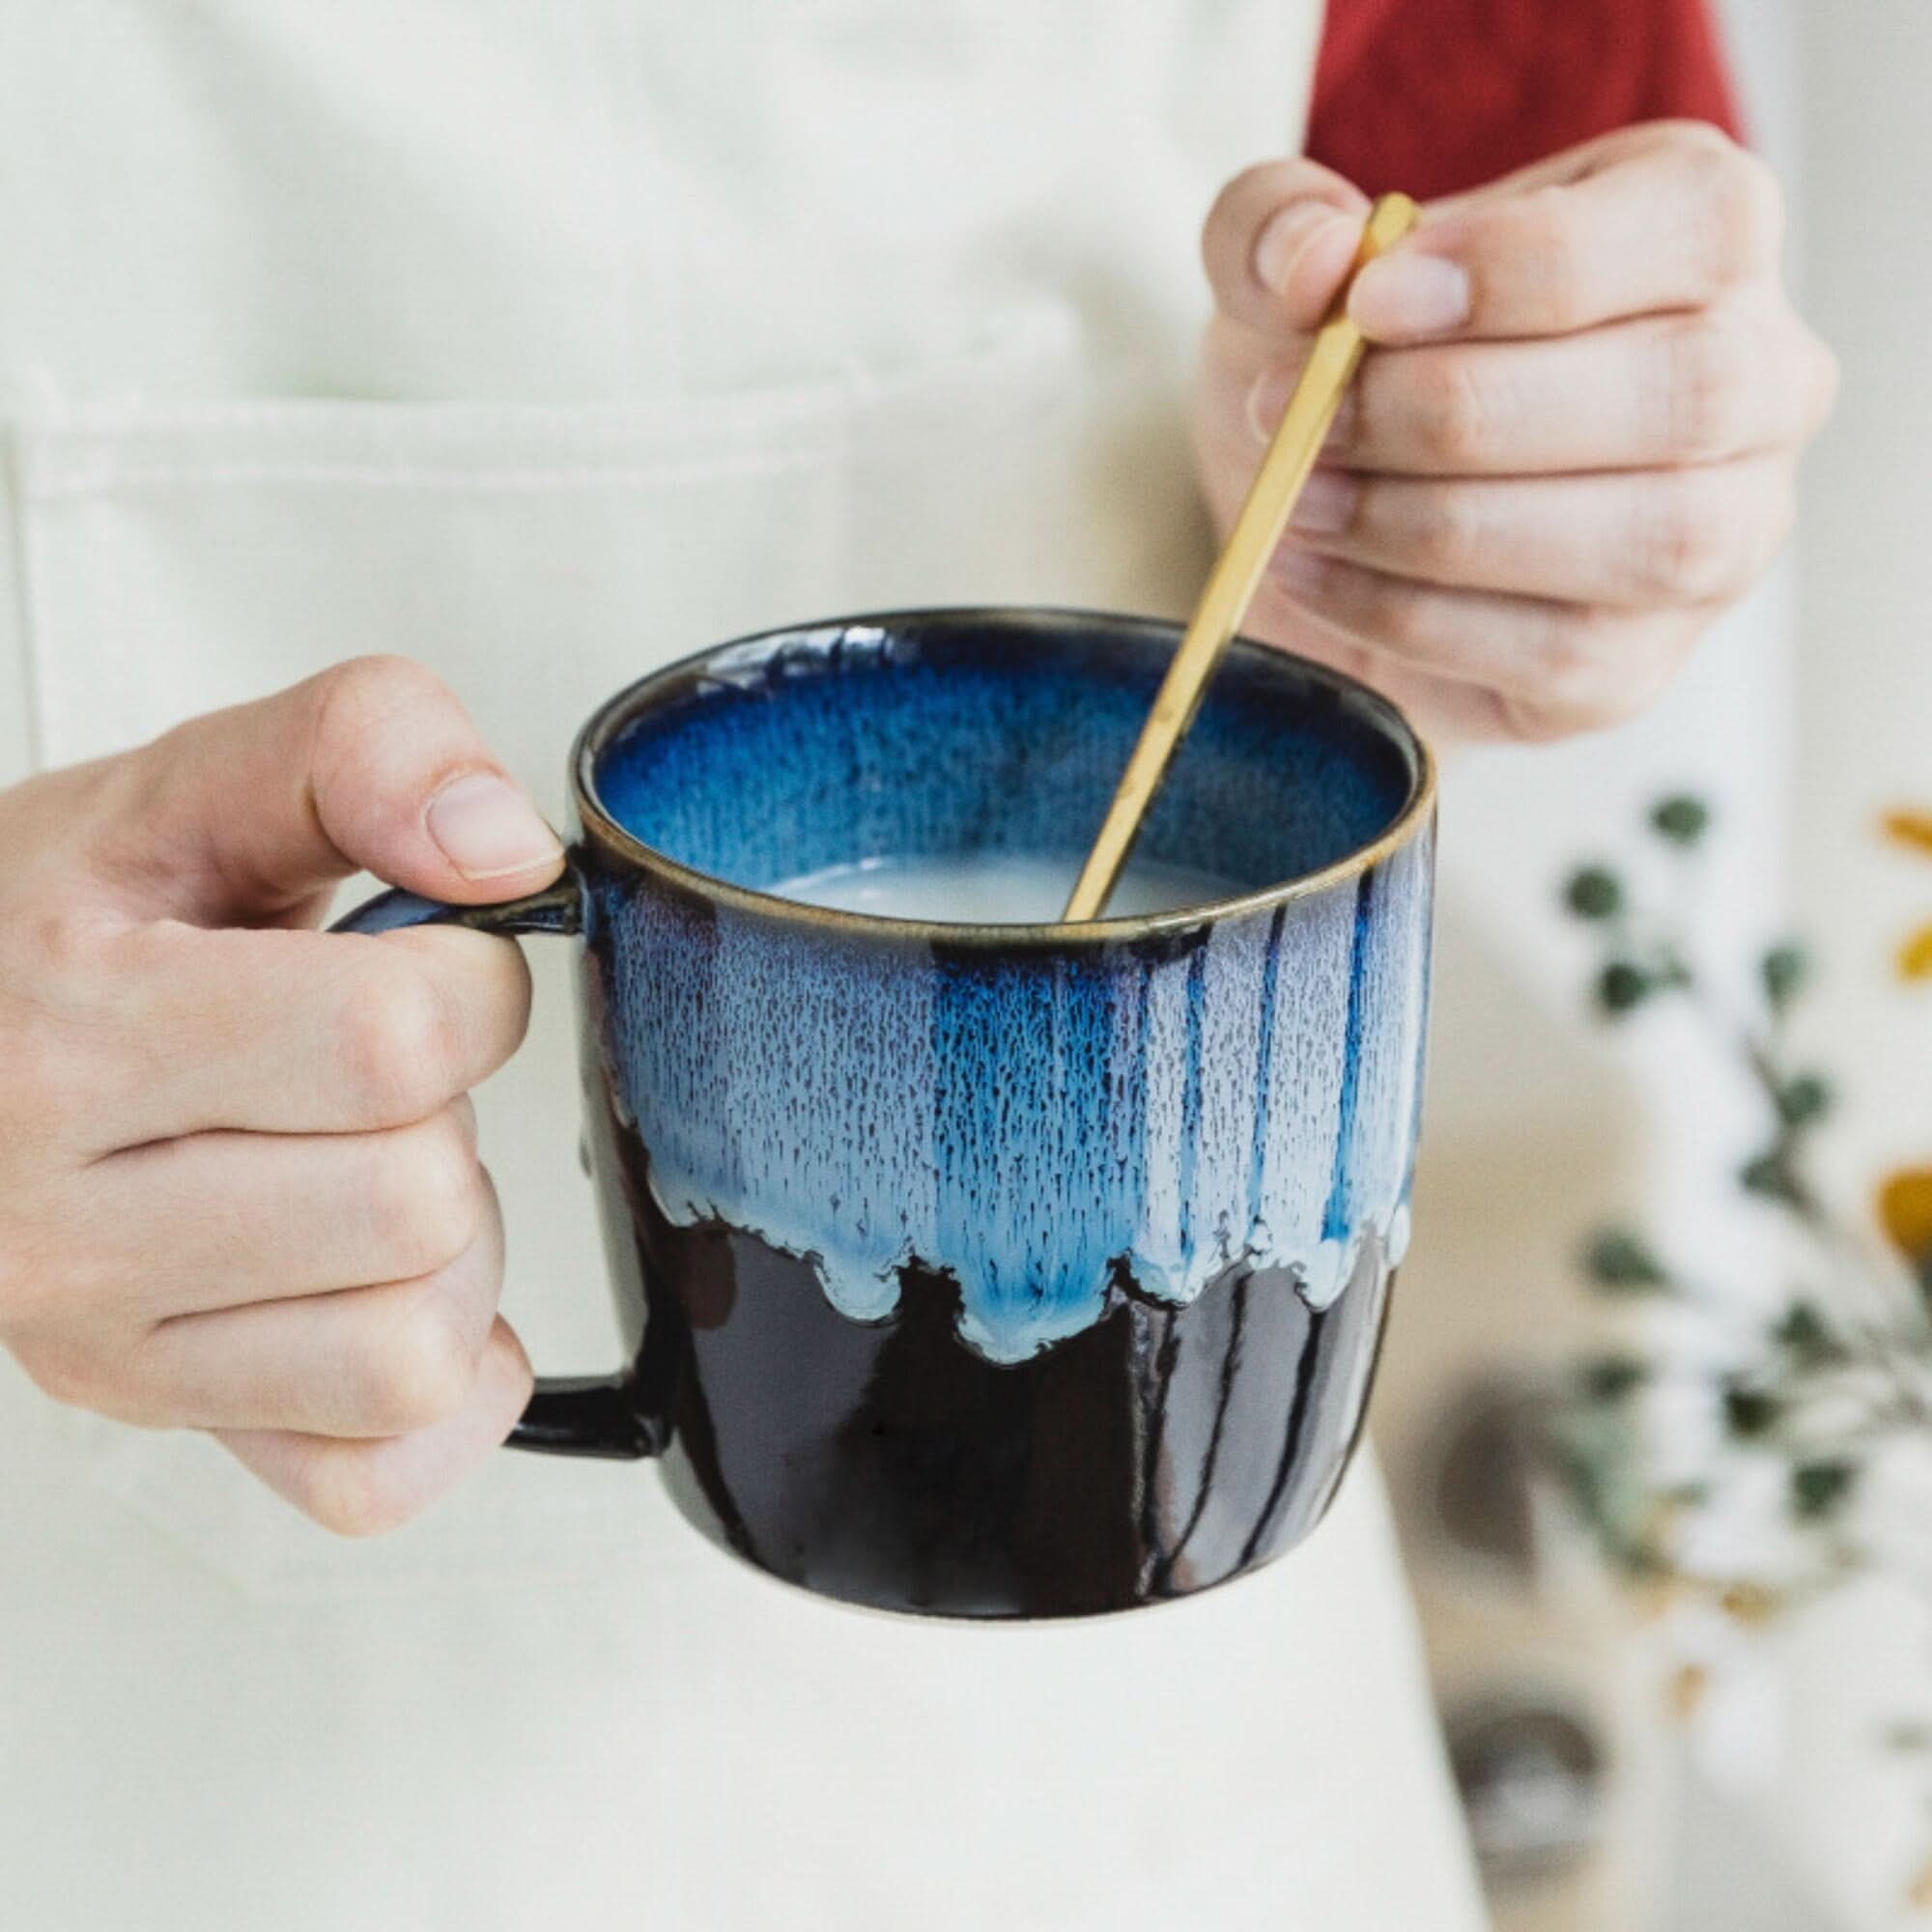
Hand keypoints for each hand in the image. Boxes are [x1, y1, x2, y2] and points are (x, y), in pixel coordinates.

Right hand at [0, 659, 563, 1532]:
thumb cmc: (63, 921)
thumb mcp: (195, 784)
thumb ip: (366, 748)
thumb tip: (503, 851)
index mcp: (77, 1028)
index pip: (396, 1042)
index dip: (471, 985)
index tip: (422, 964)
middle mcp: (62, 1219)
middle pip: (416, 1203)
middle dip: (449, 1119)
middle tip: (371, 1076)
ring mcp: (101, 1345)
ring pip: (415, 1346)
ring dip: (448, 1251)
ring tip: (366, 1169)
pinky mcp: (152, 1420)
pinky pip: (375, 1474)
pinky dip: (430, 1392)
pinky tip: (385, 1291)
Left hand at [1193, 122, 1836, 740]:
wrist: (1329, 512)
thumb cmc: (1352, 361)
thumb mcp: (1289, 265)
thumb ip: (1278, 227)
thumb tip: (1311, 260)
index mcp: (1705, 232)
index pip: (1697, 225)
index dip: (1527, 266)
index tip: (1368, 303)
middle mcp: (1758, 381)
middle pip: (1684, 392)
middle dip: (1462, 412)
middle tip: (1307, 418)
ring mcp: (1720, 537)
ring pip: (1641, 539)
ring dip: (1431, 523)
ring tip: (1299, 499)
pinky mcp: (1639, 662)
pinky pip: (1556, 652)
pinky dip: (1405, 612)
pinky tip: (1312, 570)